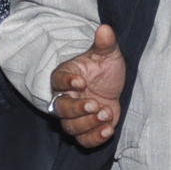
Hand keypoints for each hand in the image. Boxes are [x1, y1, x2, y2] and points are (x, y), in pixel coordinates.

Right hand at [52, 23, 125, 147]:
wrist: (113, 88)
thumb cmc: (105, 69)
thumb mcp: (108, 54)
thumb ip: (105, 43)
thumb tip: (106, 28)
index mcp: (66, 77)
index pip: (57, 80)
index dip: (66, 83)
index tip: (80, 82)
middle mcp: (65, 98)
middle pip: (60, 109)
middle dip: (77, 109)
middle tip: (95, 105)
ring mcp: (74, 117)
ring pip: (70, 127)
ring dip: (88, 124)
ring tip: (106, 114)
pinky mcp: (85, 130)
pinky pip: (83, 141)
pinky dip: (94, 138)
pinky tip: (108, 129)